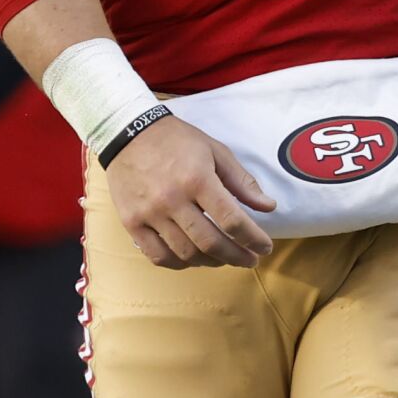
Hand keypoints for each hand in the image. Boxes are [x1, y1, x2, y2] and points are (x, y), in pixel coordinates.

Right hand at [105, 114, 276, 269]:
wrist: (129, 133)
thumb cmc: (177, 141)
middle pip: (210, 242)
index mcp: (197, 179)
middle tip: (250, 259)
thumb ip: (242, 181)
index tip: (264, 247)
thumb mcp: (215, 151)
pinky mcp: (131, 223)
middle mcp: (172, 199)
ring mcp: (149, 214)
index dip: (253, 238)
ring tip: (224, 257)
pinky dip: (179, 264)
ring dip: (211, 262)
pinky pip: (157, 256)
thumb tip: (268, 206)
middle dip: (236, 256)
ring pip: (185, 254)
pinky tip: (192, 259)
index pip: (232, 219)